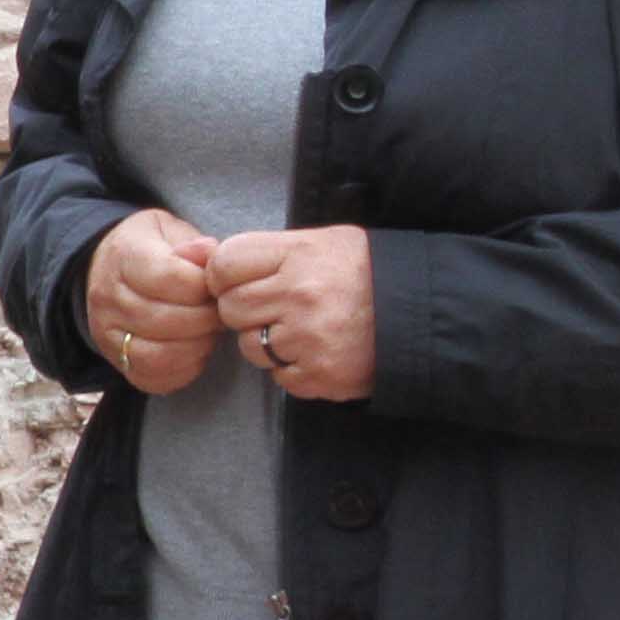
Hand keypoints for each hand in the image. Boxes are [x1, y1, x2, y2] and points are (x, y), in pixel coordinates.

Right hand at [88, 208, 223, 394]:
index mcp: (124, 257)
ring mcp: (107, 333)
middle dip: (205, 320)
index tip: (218, 287)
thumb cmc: (151, 248)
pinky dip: (180, 371)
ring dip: (195, 348)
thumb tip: (208, 254)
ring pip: (156, 355)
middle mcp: (108, 297)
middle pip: (165, 320)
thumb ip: (193, 244)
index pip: (168, 278)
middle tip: (220, 313)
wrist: (104, 266)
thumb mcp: (171, 231)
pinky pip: (150, 377)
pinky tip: (194, 352)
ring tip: (208, 333)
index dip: (204, 287)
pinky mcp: (115, 359)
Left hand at [205, 225, 376, 402]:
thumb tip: (197, 256)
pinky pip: (278, 375)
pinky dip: (292, 368)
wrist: (422, 313)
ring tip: (304, 328)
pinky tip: (318, 350)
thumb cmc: (364, 273)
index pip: (225, 264)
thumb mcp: (320, 243)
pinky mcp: (319, 374)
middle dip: (247, 310)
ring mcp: (309, 337)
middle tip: (278, 306)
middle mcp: (301, 293)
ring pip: (248, 346)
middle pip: (231, 308)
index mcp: (299, 253)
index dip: (226, 275)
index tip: (243, 280)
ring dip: (266, 342)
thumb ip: (263, 252)